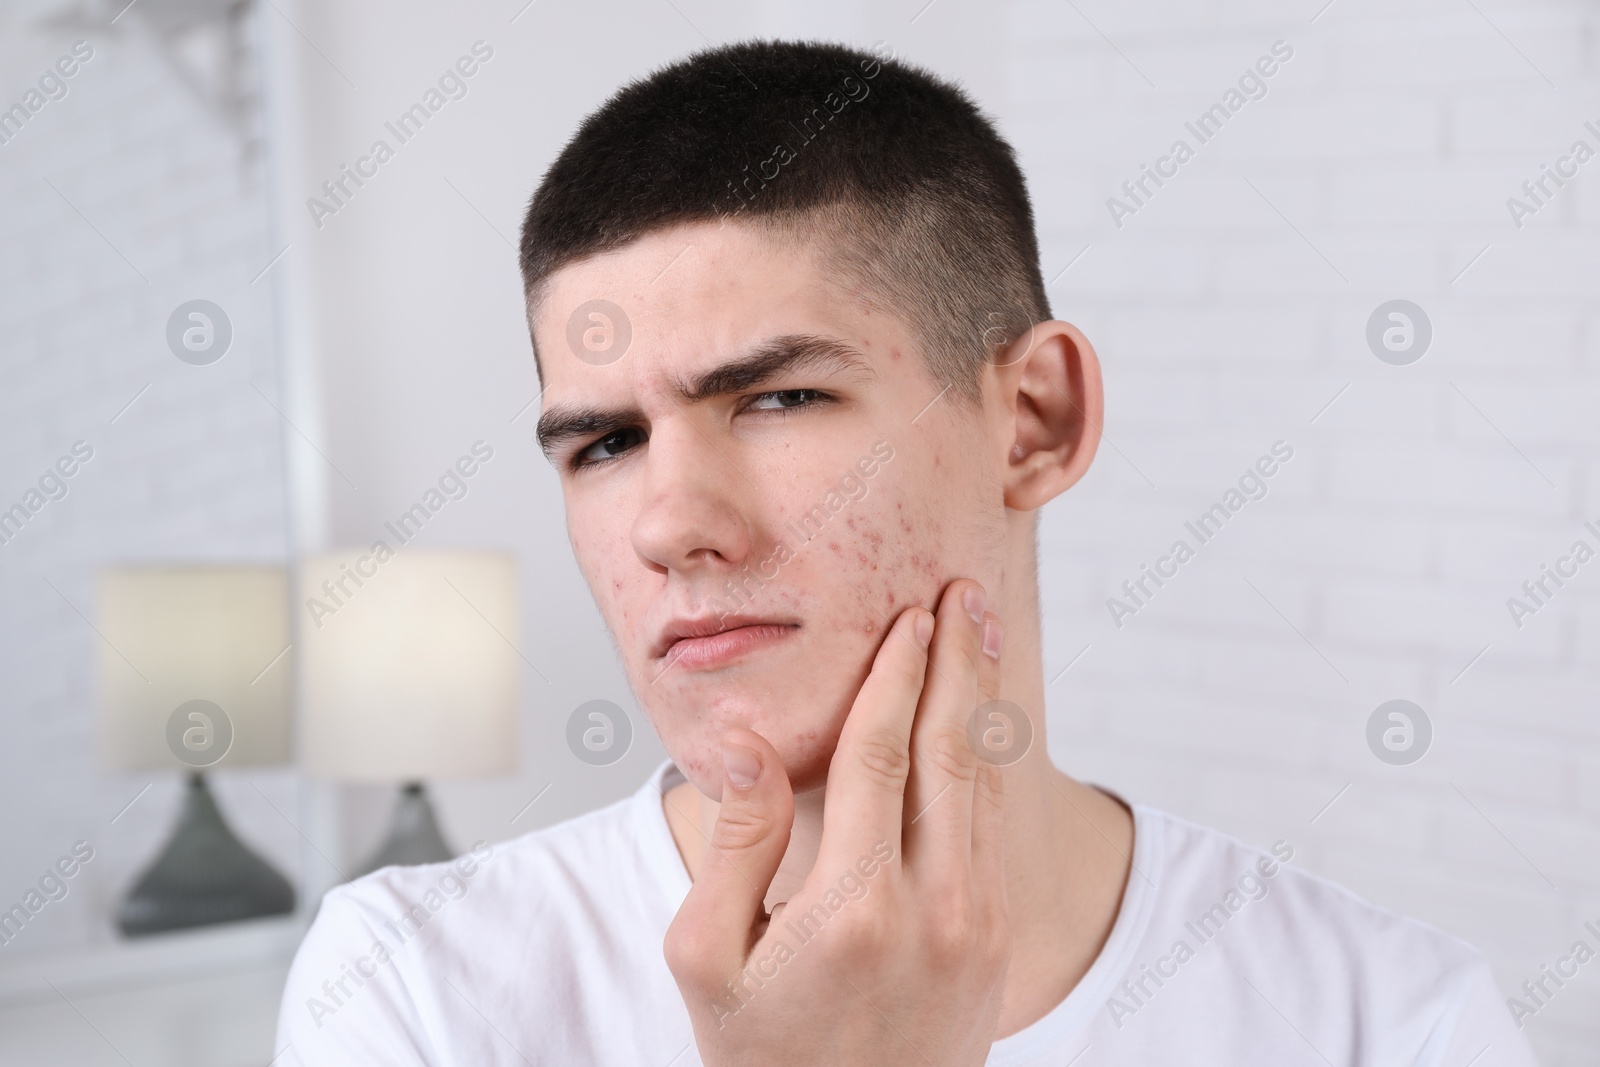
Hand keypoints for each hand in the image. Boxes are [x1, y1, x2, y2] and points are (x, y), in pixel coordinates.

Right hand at [664, 579, 1009, 1065]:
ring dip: (982, 703)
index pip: (883, 756)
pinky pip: (993, 831)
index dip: (897, 676)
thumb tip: (748, 744)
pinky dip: (987, 763)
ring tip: (980, 636)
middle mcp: (933, 910)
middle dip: (959, 663)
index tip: (908, 617)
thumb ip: (735, 844)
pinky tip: (979, 724)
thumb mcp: (707, 957)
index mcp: (853, 906)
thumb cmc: (758, 1054)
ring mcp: (977, 929)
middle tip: (964, 593)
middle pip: (953, 752)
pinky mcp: (996, 945)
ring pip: (984, 787)